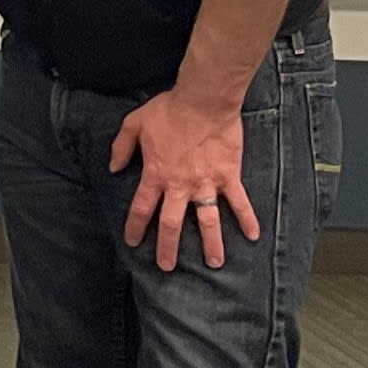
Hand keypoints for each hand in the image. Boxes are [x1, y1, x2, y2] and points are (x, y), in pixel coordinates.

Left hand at [110, 84, 259, 272]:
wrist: (203, 101)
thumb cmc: (167, 110)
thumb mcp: (134, 124)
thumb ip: (121, 147)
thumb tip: (112, 167)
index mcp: (156, 174)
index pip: (142, 208)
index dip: (136, 227)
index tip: (133, 242)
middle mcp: (180, 185)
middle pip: (172, 224)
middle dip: (168, 248)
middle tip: (167, 267)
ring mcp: (207, 183)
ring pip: (208, 221)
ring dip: (211, 244)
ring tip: (213, 264)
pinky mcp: (229, 177)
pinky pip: (239, 202)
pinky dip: (248, 219)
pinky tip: (254, 236)